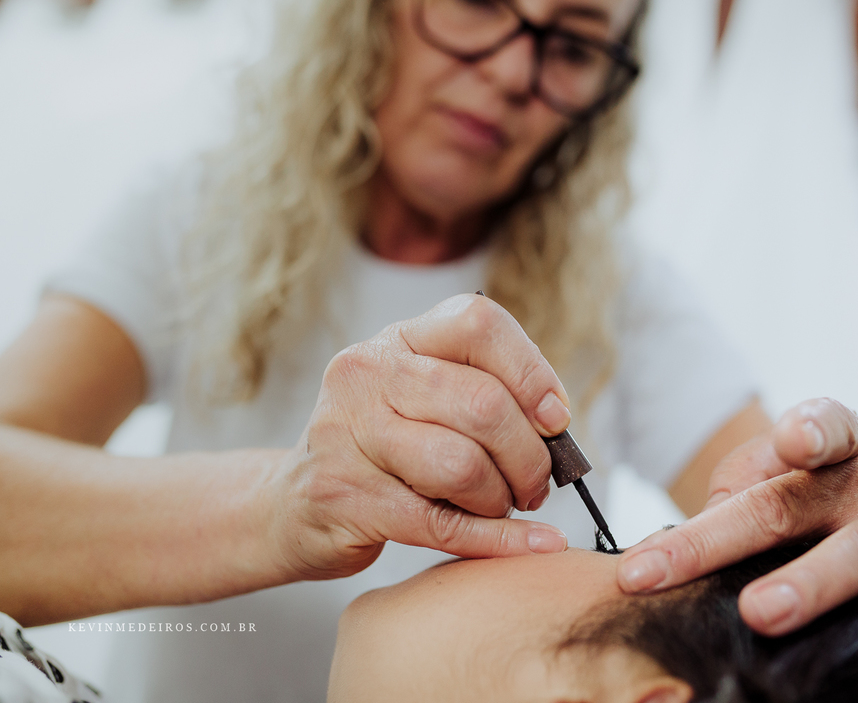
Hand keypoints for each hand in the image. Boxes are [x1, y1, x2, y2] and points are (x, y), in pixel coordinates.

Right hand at [265, 294, 571, 581]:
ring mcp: (347, 435)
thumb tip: (555, 420)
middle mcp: (367, 373)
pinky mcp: (344, 498)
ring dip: (502, 497)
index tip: (554, 418)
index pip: (479, 323)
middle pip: (482, 403)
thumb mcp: (421, 398)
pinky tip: (532, 544)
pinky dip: (499, 539)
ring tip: (501, 504)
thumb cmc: (380, 449)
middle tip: (535, 482)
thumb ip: (482, 392)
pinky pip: (442, 523)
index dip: (530, 371)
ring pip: (463, 465)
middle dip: (529, 454)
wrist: (293, 505)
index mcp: (398, 338)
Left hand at [616, 398, 857, 634]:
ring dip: (811, 581)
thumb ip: (735, 501)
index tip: (787, 441)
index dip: (806, 430)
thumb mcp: (779, 478)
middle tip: (673, 565)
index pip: (819, 424)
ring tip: (764, 611)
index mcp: (829, 441)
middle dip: (729, 539)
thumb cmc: (821, 493)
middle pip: (793, 503)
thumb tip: (674, 548)